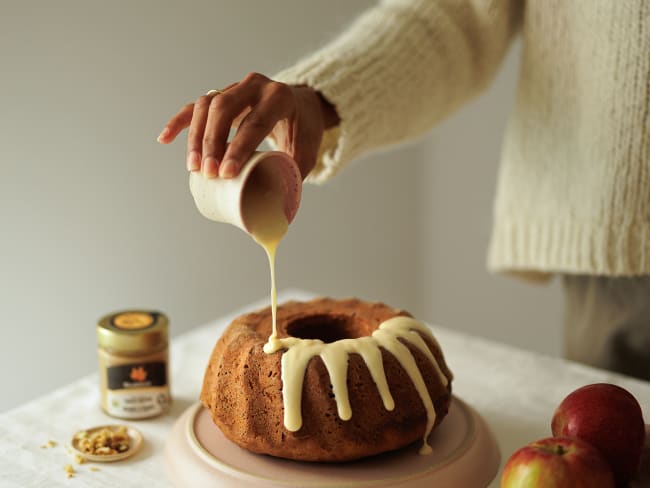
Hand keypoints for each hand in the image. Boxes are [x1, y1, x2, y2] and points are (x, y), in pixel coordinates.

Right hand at [157, 72, 338, 179]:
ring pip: (206, 105)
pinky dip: (180, 122)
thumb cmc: (304, 130)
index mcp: (279, 97)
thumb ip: (294, 175)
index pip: (254, 122)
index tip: (226, 174)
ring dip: (196, 137)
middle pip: (224, 109)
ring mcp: (235, 87)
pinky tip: (165, 139)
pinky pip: (195, 106)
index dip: (238, 149)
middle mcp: (256, 86)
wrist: (302, 104)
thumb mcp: (308, 151)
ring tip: (194, 167)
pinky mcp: (221, 94)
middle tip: (209, 173)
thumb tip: (278, 211)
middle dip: (213, 143)